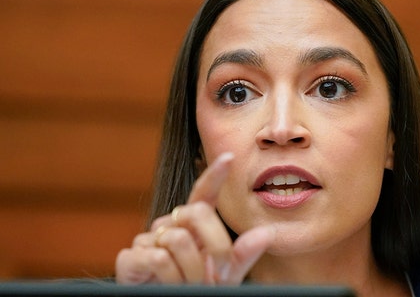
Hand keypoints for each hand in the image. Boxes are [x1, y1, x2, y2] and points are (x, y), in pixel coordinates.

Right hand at [115, 153, 274, 284]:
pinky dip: (171, 278)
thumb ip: (243, 255)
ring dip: (192, 270)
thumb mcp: (225, 275)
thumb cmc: (196, 289)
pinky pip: (158, 259)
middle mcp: (170, 226)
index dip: (214, 175)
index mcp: (194, 226)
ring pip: (178, 240)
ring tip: (190, 285)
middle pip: (197, 212)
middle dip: (216, 244)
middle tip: (219, 274)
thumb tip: (267, 233)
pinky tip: (169, 286)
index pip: (203, 194)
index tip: (229, 157)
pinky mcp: (130, 258)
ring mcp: (148, 240)